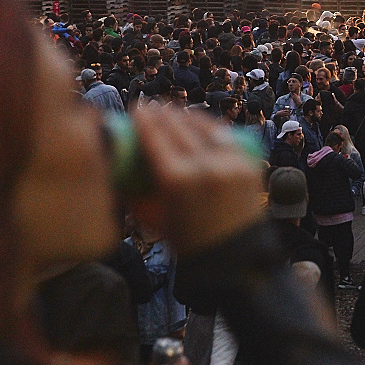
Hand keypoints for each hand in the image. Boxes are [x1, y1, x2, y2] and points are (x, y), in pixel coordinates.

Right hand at [131, 107, 263, 255]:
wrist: (234, 258)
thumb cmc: (188, 242)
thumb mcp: (153, 219)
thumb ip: (134, 194)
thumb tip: (116, 170)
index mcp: (176, 181)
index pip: (156, 138)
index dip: (145, 119)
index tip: (137, 108)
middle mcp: (204, 166)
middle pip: (179, 127)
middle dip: (163, 113)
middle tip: (152, 106)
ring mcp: (230, 163)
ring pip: (204, 126)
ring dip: (186, 114)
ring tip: (173, 110)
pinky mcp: (249, 164)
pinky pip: (226, 136)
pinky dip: (210, 126)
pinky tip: (199, 121)